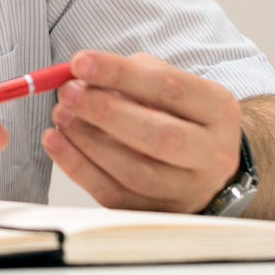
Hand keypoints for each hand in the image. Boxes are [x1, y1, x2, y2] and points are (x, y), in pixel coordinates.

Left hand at [41, 51, 240, 213]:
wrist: (202, 162)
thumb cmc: (175, 113)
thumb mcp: (166, 81)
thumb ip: (131, 75)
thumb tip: (82, 78)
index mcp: (218, 110)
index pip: (170, 88)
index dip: (121, 74)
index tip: (79, 62)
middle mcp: (212, 154)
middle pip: (160, 137)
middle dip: (106, 112)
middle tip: (68, 93)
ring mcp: (188, 190)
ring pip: (135, 171)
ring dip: (88, 140)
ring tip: (61, 115)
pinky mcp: (158, 212)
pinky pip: (114, 195)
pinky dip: (78, 167)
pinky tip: (56, 142)